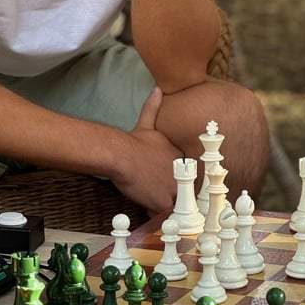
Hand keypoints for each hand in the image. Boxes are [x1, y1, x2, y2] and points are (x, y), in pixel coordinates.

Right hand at [112, 87, 180, 213]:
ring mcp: (173, 188)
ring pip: (175, 203)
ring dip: (168, 206)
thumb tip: (157, 89)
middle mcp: (180, 173)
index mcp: (178, 157)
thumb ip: (153, 106)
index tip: (163, 181)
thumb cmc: (132, 141)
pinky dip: (155, 215)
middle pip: (183, 189)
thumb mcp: (146, 121)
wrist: (121, 153)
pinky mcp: (163, 201)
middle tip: (163, 196)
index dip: (174, 179)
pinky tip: (147, 210)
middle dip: (175, 195)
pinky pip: (164, 214)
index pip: (183, 173)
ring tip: (157, 206)